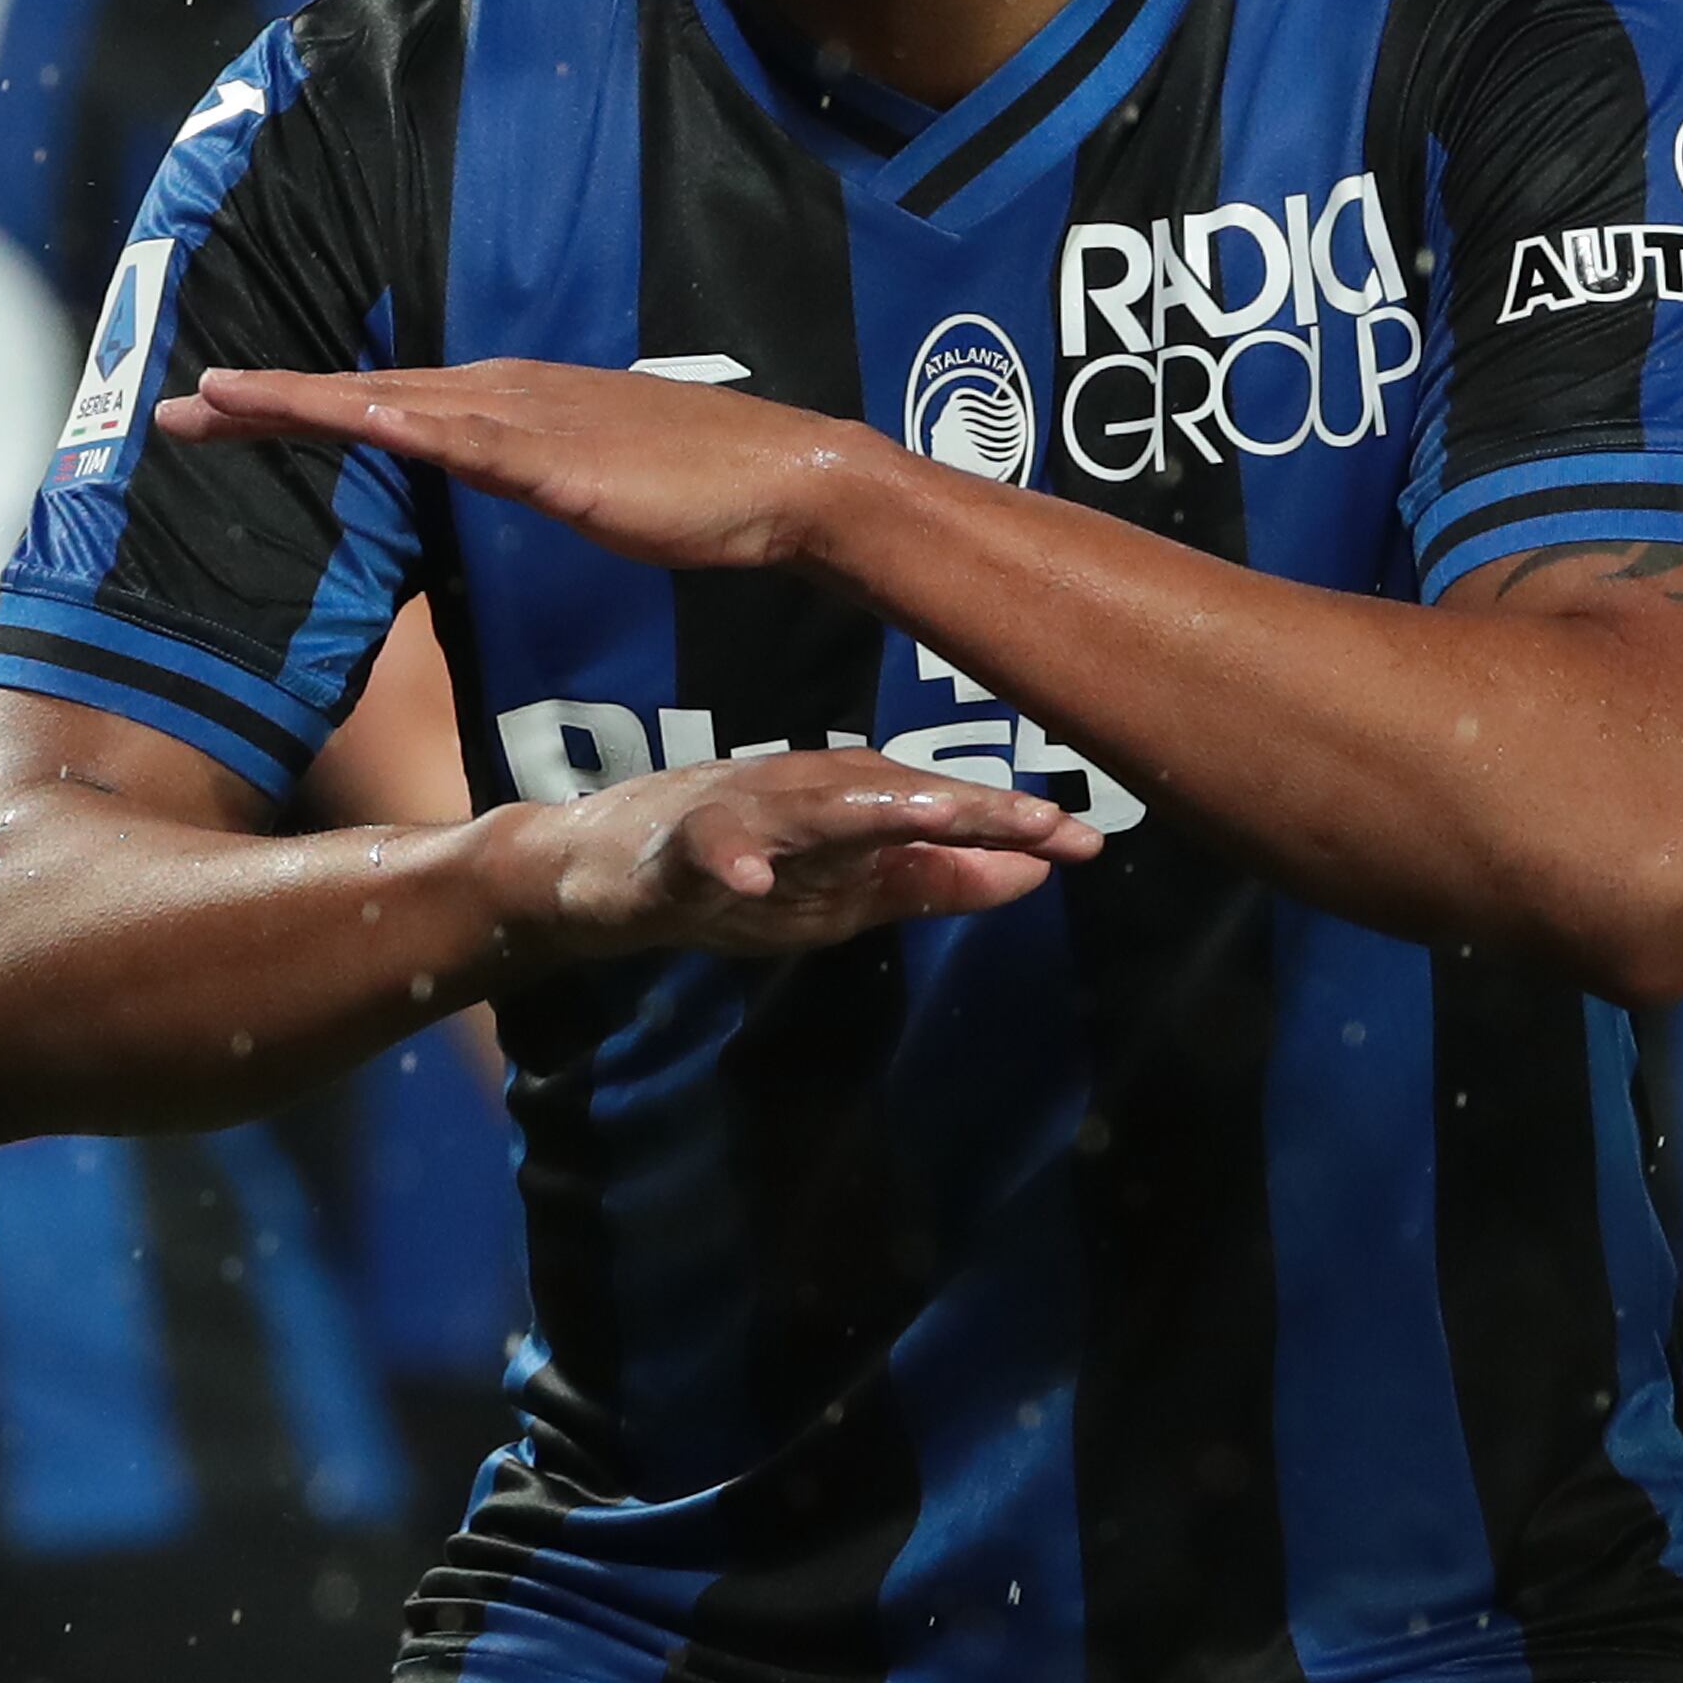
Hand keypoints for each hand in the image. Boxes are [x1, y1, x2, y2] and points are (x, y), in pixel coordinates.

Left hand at [162, 359, 892, 575]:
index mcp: (508, 405)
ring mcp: (526, 417)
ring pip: (387, 403)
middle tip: (174, 408)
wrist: (789, 482)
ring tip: (212, 404)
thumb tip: (497, 492)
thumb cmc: (703, 494)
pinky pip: (457, 438)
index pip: (384, 403)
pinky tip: (341, 418)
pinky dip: (392, 423)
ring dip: (297, 403)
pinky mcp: (553, 455)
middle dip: (266, 400)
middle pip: (363, 394)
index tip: (223, 415)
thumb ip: (535, 482)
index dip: (300, 407)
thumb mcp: (593, 489)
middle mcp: (503, 393)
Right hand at [482, 748, 1099, 971]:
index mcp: (850, 809)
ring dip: (870, 813)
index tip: (1085, 838)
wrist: (597, 874)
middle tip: (1040, 820)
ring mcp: (740, 819)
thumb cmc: (733, 864)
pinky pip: (703, 853)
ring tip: (934, 818)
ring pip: (810, 810)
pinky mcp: (676, 848)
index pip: (941, 811)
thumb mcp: (847, 885)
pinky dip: (726, 860)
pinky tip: (749, 874)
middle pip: (894, 798)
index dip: (1011, 823)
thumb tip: (1039, 873)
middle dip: (966, 808)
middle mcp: (806, 798)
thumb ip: (937, 881)